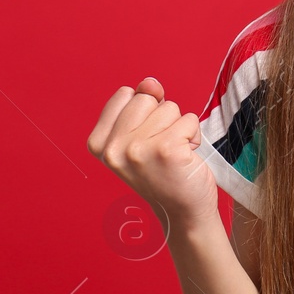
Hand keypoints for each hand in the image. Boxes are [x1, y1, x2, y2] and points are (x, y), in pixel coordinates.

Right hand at [87, 76, 219, 231]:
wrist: (182, 210)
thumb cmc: (163, 170)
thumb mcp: (141, 135)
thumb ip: (142, 103)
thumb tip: (150, 82)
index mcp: (99, 143)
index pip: (126, 94)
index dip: (144, 112)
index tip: (145, 139)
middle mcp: (113, 148)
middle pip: (146, 99)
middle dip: (162, 118)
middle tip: (162, 148)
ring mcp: (138, 150)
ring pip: (170, 108)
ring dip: (179, 128)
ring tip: (174, 154)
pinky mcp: (167, 150)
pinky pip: (189, 120)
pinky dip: (194, 135)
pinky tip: (186, 157)